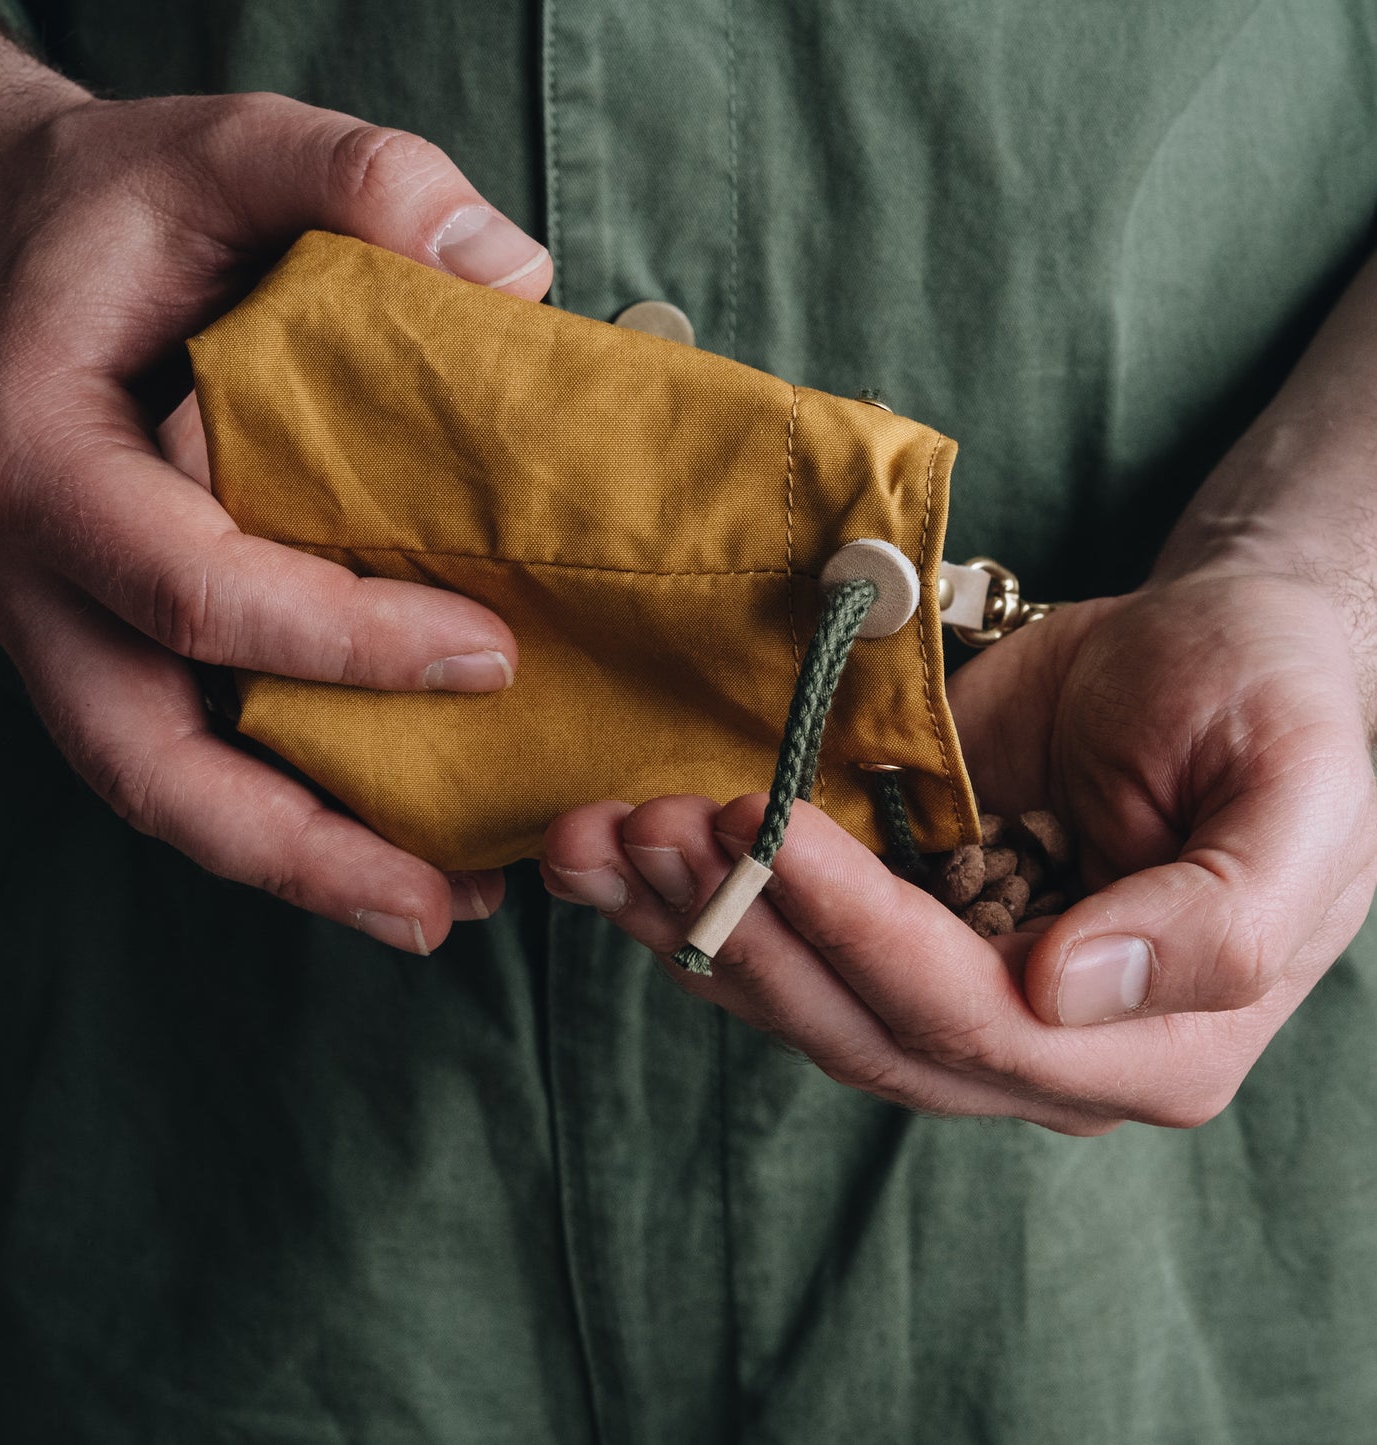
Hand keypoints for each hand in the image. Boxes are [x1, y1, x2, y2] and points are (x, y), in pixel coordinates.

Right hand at [0, 84, 551, 952]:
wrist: (5, 235)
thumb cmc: (122, 207)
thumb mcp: (226, 148)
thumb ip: (357, 176)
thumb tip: (513, 274)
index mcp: (46, 463)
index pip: (193, 590)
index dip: (340, 644)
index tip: (490, 657)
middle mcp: (35, 578)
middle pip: (147, 760)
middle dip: (298, 845)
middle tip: (445, 904)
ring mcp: (60, 630)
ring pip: (158, 790)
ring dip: (293, 868)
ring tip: (436, 911)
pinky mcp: (103, 646)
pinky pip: (179, 760)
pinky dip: (278, 819)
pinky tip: (388, 840)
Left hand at [540, 571, 1376, 1131]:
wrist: (1223, 649)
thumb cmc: (1271, 707)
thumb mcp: (1297, 796)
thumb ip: (1218, 922)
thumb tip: (1065, 990)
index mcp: (1146, 1042)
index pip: (969, 1014)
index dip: (854, 929)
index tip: (765, 828)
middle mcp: (1039, 1045)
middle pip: (858, 1024)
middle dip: (742, 927)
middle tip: (649, 828)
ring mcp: (958, 992)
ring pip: (799, 999)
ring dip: (691, 922)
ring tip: (602, 840)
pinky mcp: (902, 931)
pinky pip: (786, 944)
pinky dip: (696, 905)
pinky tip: (619, 860)